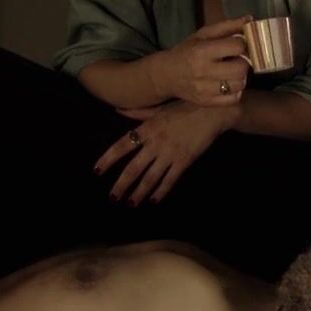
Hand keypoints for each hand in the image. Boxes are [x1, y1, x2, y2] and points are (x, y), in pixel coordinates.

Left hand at [97, 101, 237, 204]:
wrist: (213, 111)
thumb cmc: (185, 106)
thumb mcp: (158, 108)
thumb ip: (137, 112)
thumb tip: (117, 109)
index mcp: (147, 128)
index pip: (121, 146)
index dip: (108, 159)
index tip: (97, 171)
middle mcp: (155, 143)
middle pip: (133, 168)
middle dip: (121, 185)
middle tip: (113, 197)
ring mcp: (170, 153)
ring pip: (150, 178)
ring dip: (139, 193)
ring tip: (130, 203)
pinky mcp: (184, 161)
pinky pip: (170, 180)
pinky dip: (161, 192)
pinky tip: (154, 200)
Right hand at [156, 16, 252, 106]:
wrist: (167, 74)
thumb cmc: (187, 51)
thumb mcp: (203, 34)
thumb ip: (227, 26)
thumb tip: (250, 19)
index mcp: (202, 51)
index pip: (237, 47)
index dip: (241, 44)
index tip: (237, 45)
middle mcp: (203, 71)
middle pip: (241, 68)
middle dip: (243, 62)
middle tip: (236, 60)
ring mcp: (205, 89)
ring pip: (240, 84)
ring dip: (240, 77)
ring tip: (232, 72)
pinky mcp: (207, 102)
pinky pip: (234, 99)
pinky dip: (236, 91)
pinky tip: (228, 84)